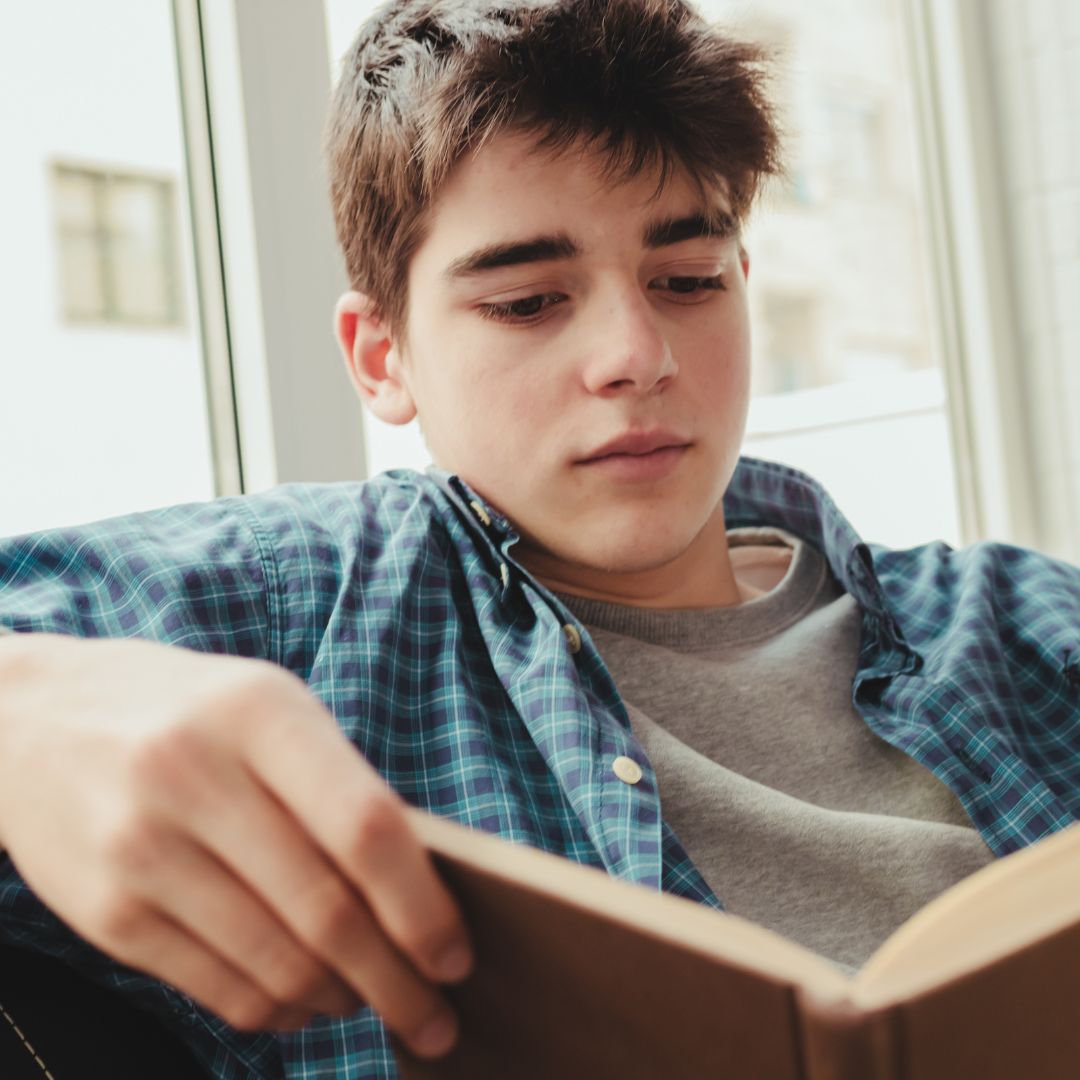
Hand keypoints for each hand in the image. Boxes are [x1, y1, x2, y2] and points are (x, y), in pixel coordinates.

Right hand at [0, 633, 471, 1057]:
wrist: (30, 717)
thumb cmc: (185, 710)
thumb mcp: (267, 706)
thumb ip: (336, 781)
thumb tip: (418, 889)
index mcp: (259, 713)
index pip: (365, 827)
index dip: (421, 905)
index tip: (456, 955)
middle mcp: (195, 777)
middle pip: (326, 911)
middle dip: (396, 981)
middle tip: (436, 1018)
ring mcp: (143, 848)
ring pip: (274, 964)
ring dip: (341, 1001)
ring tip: (375, 1004)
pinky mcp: (106, 911)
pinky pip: (216, 988)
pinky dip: (277, 1011)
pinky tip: (306, 1003)